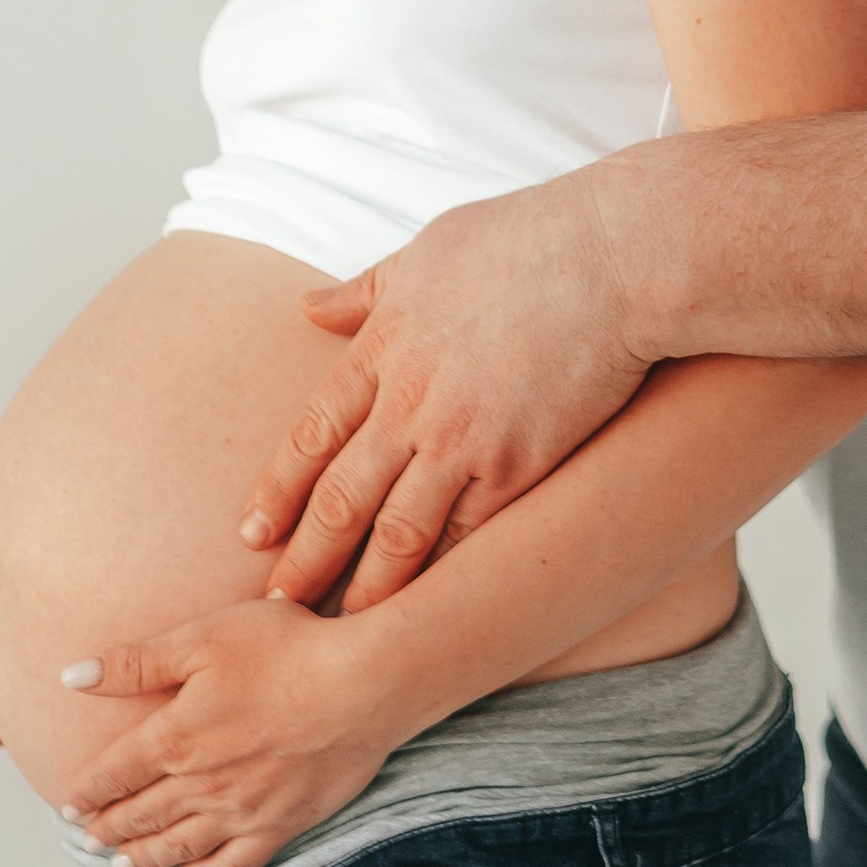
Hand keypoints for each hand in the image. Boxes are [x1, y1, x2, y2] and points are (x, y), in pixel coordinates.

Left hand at [59, 596, 409, 866]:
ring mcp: (241, 812)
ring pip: (177, 846)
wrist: (364, 686)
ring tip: (120, 863)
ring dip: (143, 856)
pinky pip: (231, 866)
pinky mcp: (281, 826)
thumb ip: (135, 663)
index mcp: (174, 738)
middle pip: (141, 815)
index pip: (115, 774)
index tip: (68, 804)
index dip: (87, 791)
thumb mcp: (202, 638)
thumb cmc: (286, 649)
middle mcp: (200, 785)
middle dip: (108, 828)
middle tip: (87, 839)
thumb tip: (71, 675)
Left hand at [238, 170, 649, 611]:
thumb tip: (309, 308)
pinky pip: (467, 535)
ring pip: (397, 532)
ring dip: (364, 586)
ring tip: (340, 628)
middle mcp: (410, 400)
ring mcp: (462, 438)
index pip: (313, 433)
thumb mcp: (428, 250)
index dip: (280, 489)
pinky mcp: (518, 465)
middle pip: (341, 495)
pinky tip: (424, 609)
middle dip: (304, 557)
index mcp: (384, 345)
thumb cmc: (529, 238)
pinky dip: (440, 575)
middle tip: (275, 604)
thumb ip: (367, 291)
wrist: (615, 256)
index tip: (251, 532)